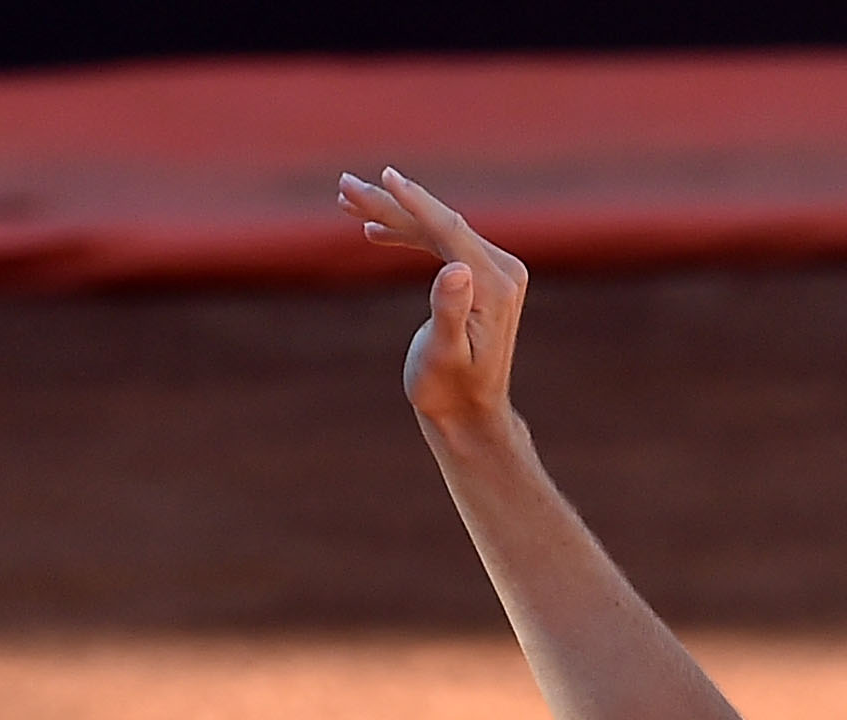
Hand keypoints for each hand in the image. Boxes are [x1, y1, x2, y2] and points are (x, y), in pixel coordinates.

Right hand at [334, 167, 528, 435]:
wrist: (469, 416)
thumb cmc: (450, 391)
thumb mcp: (444, 353)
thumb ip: (450, 309)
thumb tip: (456, 267)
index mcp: (494, 286)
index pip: (450, 229)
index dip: (413, 201)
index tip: (383, 175)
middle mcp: (502, 274)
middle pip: (440, 224)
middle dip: (392, 204)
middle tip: (344, 185)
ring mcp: (494, 275)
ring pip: (436, 231)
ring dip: (393, 216)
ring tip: (347, 201)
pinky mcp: (480, 280)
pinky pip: (440, 245)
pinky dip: (407, 235)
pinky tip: (374, 232)